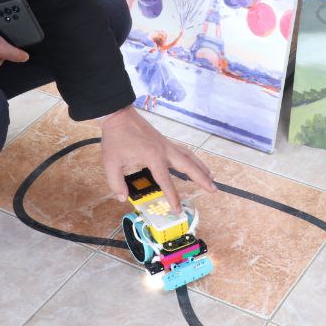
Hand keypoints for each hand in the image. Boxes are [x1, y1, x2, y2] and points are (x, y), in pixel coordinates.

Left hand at [99, 106, 215, 211]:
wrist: (118, 116)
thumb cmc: (116, 138)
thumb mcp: (111, 163)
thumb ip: (116, 183)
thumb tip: (123, 198)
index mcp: (153, 157)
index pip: (166, 181)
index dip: (173, 197)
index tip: (178, 210)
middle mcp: (164, 150)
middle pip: (189, 166)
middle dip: (202, 178)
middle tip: (214, 190)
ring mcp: (166, 144)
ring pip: (189, 157)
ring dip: (201, 167)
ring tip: (211, 178)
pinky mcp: (165, 141)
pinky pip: (183, 151)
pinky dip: (193, 159)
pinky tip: (195, 164)